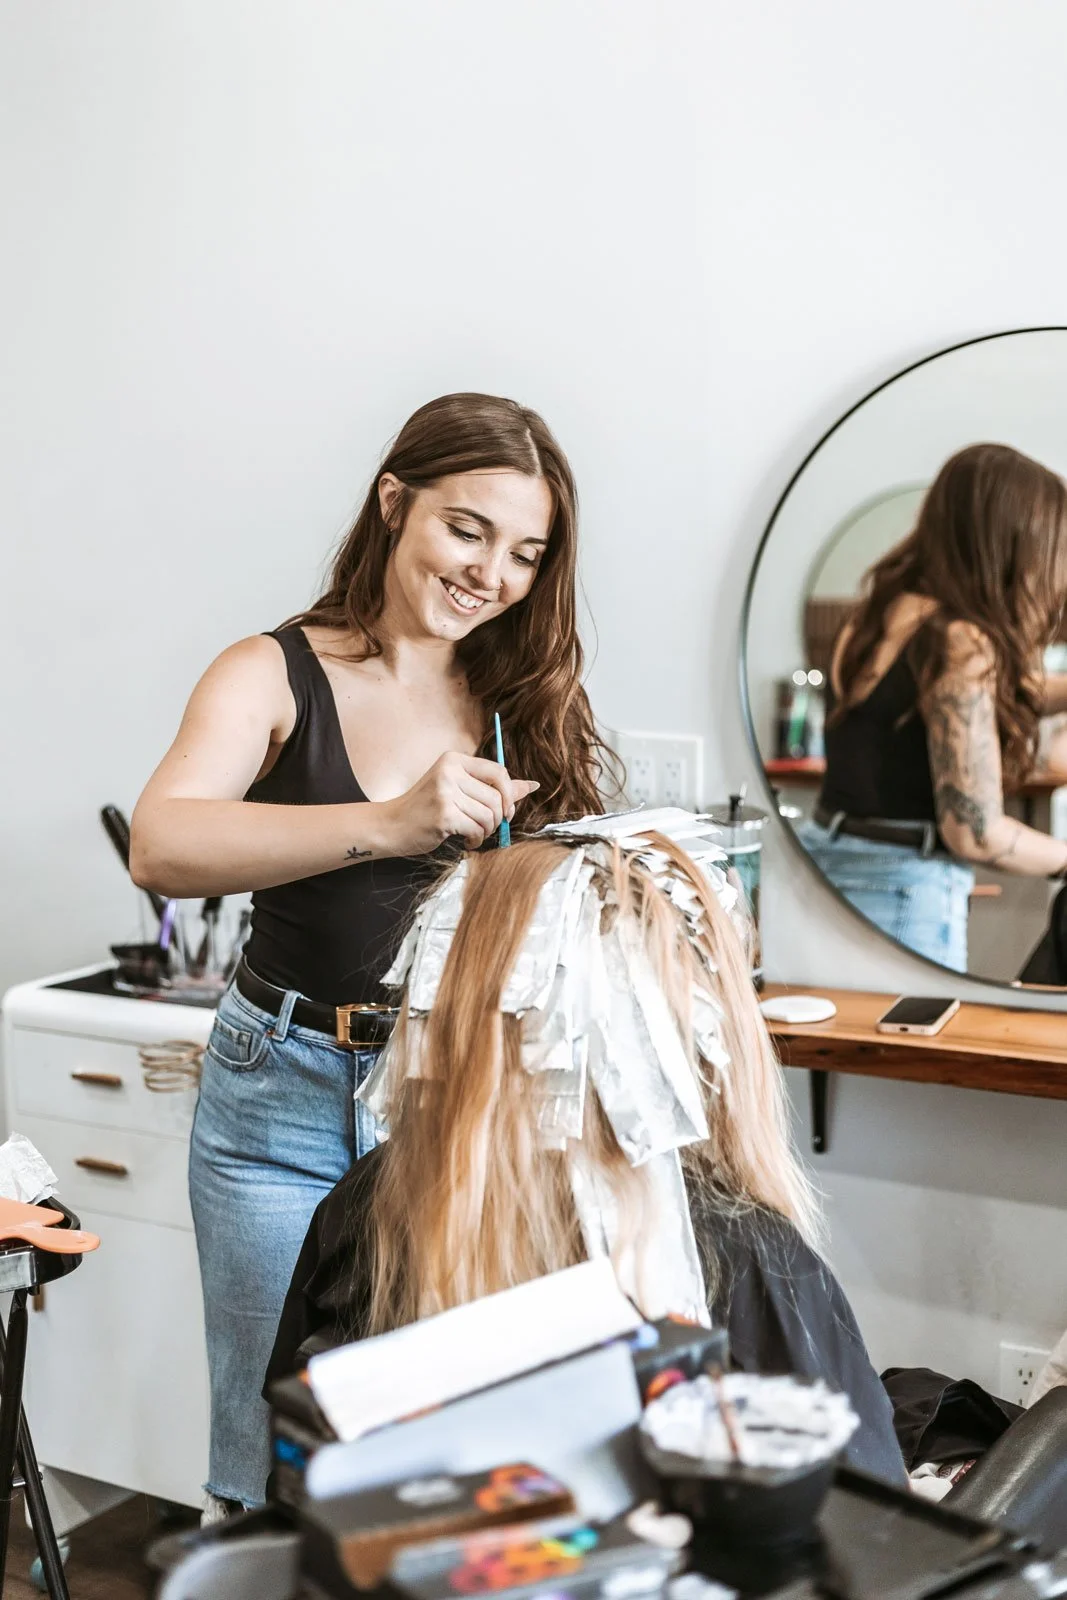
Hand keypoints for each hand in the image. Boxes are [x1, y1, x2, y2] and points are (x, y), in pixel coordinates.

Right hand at [380, 753, 538, 854]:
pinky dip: (476, 840)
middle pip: (497, 797)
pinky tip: (465, 841)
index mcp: (454, 760)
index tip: (506, 810)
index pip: (499, 772)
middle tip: (486, 827)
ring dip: (486, 831)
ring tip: (473, 834)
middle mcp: (450, 771)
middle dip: (497, 818)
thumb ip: (494, 787)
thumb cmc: (426, 808)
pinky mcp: (444, 814)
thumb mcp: (458, 790)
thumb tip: (532, 785)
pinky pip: (477, 829)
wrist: (391, 825)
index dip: (509, 794)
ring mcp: (445, 792)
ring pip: (489, 815)